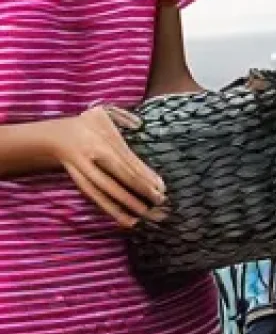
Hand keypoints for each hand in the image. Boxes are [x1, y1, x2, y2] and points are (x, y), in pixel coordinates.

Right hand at [47, 107, 166, 228]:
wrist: (55, 136)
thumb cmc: (87, 123)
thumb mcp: (102, 112)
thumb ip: (123, 116)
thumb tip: (139, 125)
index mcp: (103, 141)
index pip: (128, 161)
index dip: (145, 175)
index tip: (161, 187)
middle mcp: (94, 158)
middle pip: (120, 178)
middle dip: (140, 191)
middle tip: (160, 202)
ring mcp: (86, 172)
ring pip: (107, 193)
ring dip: (127, 206)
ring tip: (144, 217)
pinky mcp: (82, 183)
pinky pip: (97, 199)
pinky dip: (112, 211)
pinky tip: (128, 221)